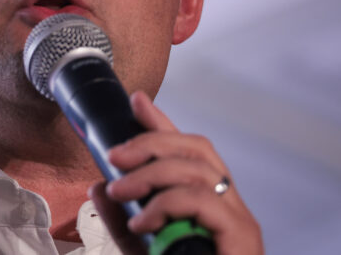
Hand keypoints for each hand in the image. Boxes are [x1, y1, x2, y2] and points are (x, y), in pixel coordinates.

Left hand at [89, 91, 262, 254]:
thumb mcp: (141, 249)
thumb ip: (121, 220)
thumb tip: (97, 188)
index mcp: (208, 201)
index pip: (190, 149)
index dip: (164, 123)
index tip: (136, 101)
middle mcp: (228, 205)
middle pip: (198, 148)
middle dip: (153, 142)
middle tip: (115, 157)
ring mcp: (239, 220)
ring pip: (199, 169)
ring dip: (152, 173)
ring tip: (119, 191)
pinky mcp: (242, 237)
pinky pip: (203, 201)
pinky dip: (167, 204)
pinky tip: (142, 223)